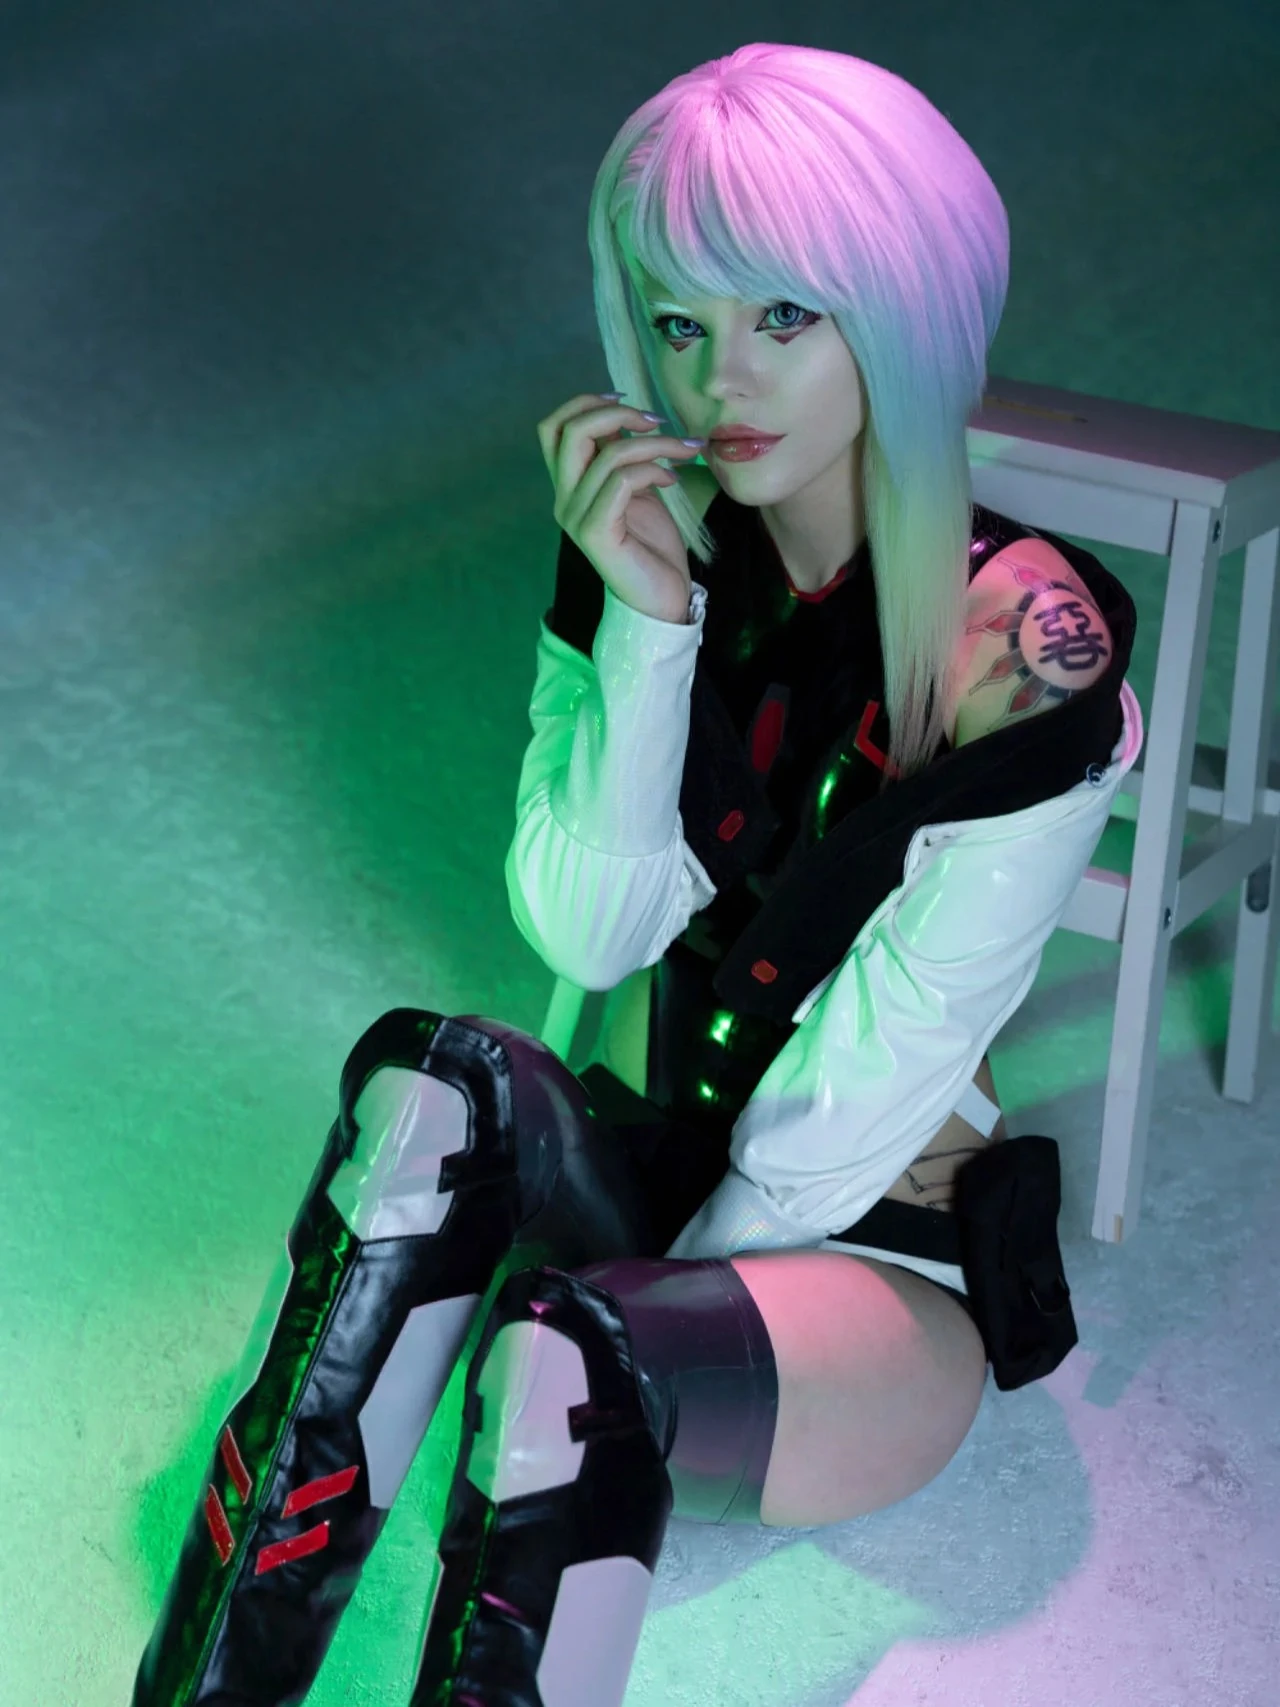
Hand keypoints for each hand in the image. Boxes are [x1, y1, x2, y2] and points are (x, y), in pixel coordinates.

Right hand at [536, 394, 705, 623]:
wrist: (661, 598)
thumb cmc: (652, 545)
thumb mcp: (637, 488)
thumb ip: (623, 456)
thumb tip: (629, 416)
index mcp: (569, 486)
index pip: (553, 428)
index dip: (585, 404)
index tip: (627, 402)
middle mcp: (564, 500)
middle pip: (570, 432)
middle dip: (617, 415)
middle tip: (656, 421)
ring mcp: (576, 517)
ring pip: (607, 455)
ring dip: (654, 443)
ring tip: (684, 451)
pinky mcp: (595, 533)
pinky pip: (622, 482)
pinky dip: (653, 469)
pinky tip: (673, 480)